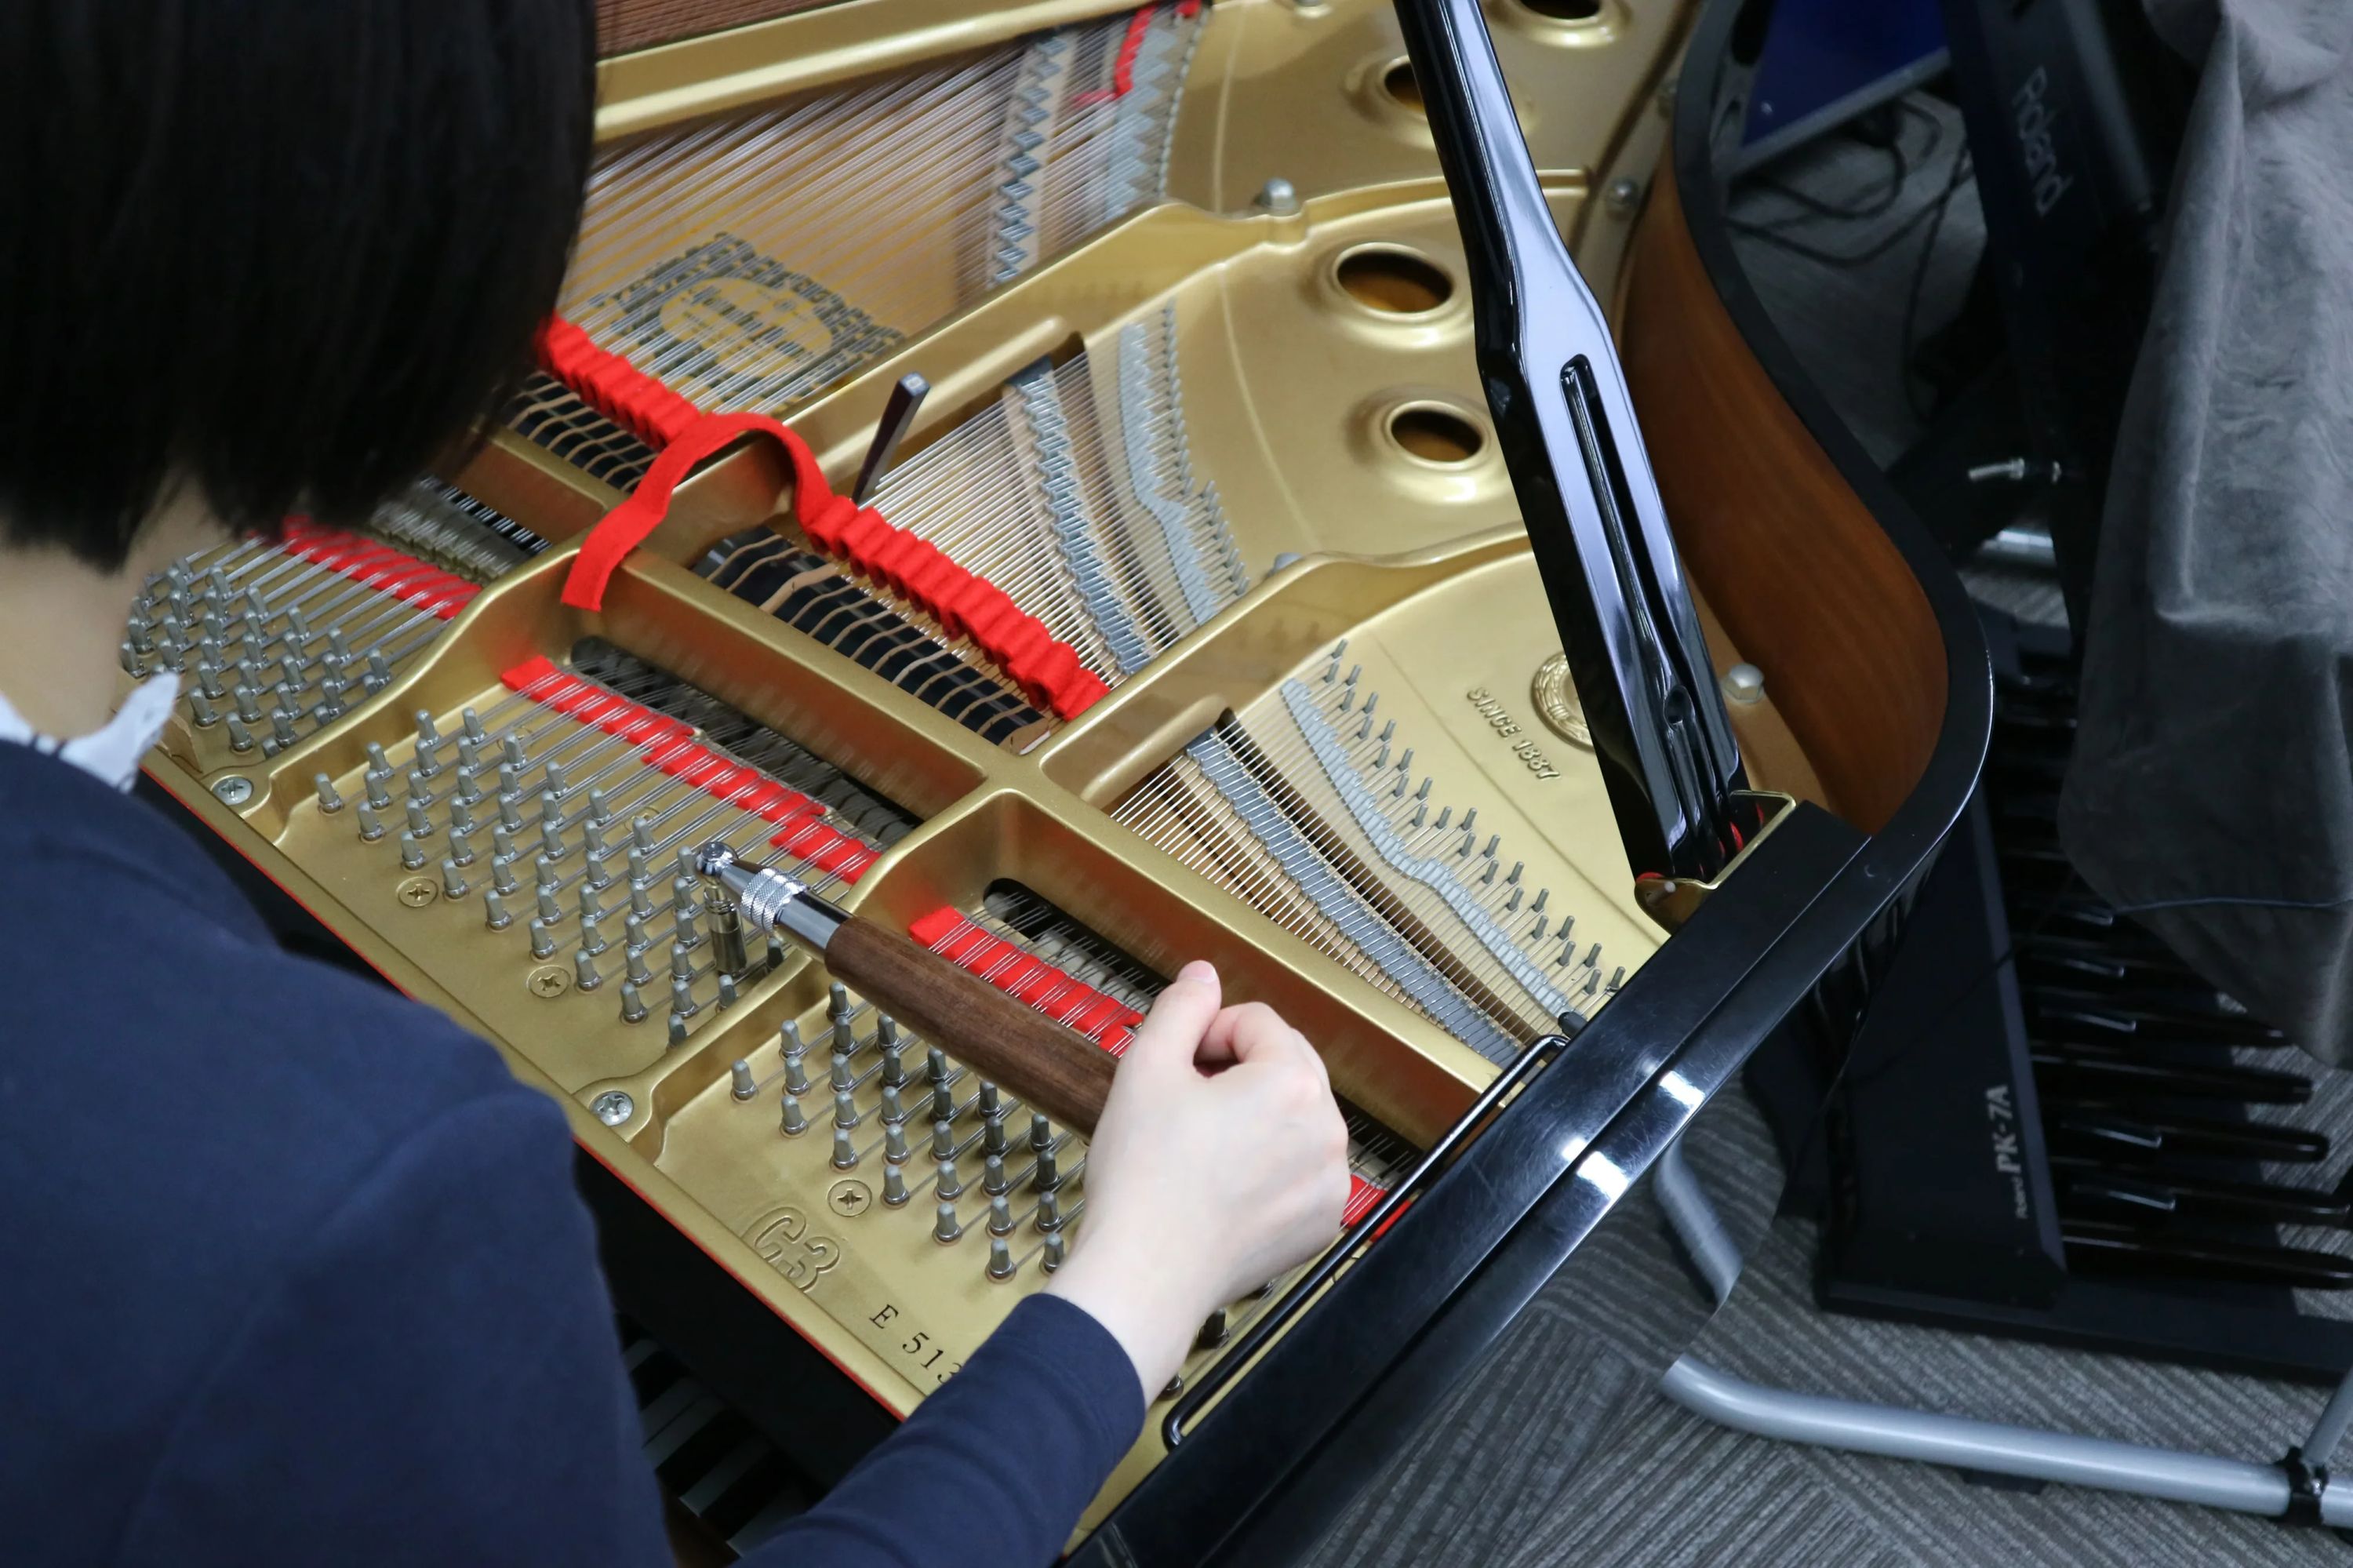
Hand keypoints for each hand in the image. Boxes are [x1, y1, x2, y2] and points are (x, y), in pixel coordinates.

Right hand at [1045, 960, 1350, 1400]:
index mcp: (1292, 1082)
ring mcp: (1330, 1182)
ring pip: (1295, 1119)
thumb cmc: (1144, 1179)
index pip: (1257, 1022)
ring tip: (1201, 1148)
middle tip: (1184, 1104)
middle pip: (1285, 1066)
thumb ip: (1182, 1008)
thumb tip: (1204, 977)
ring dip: (1256, 1118)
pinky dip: (1271, 1168)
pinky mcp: (1321, 1223)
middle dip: (1237, 1072)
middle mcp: (1327, 1130)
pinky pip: (1301, 1171)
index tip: (1177, 1065)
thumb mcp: (1146, 1068)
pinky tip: (1224, 1185)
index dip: (1208, 1034)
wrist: (1145, 1274)